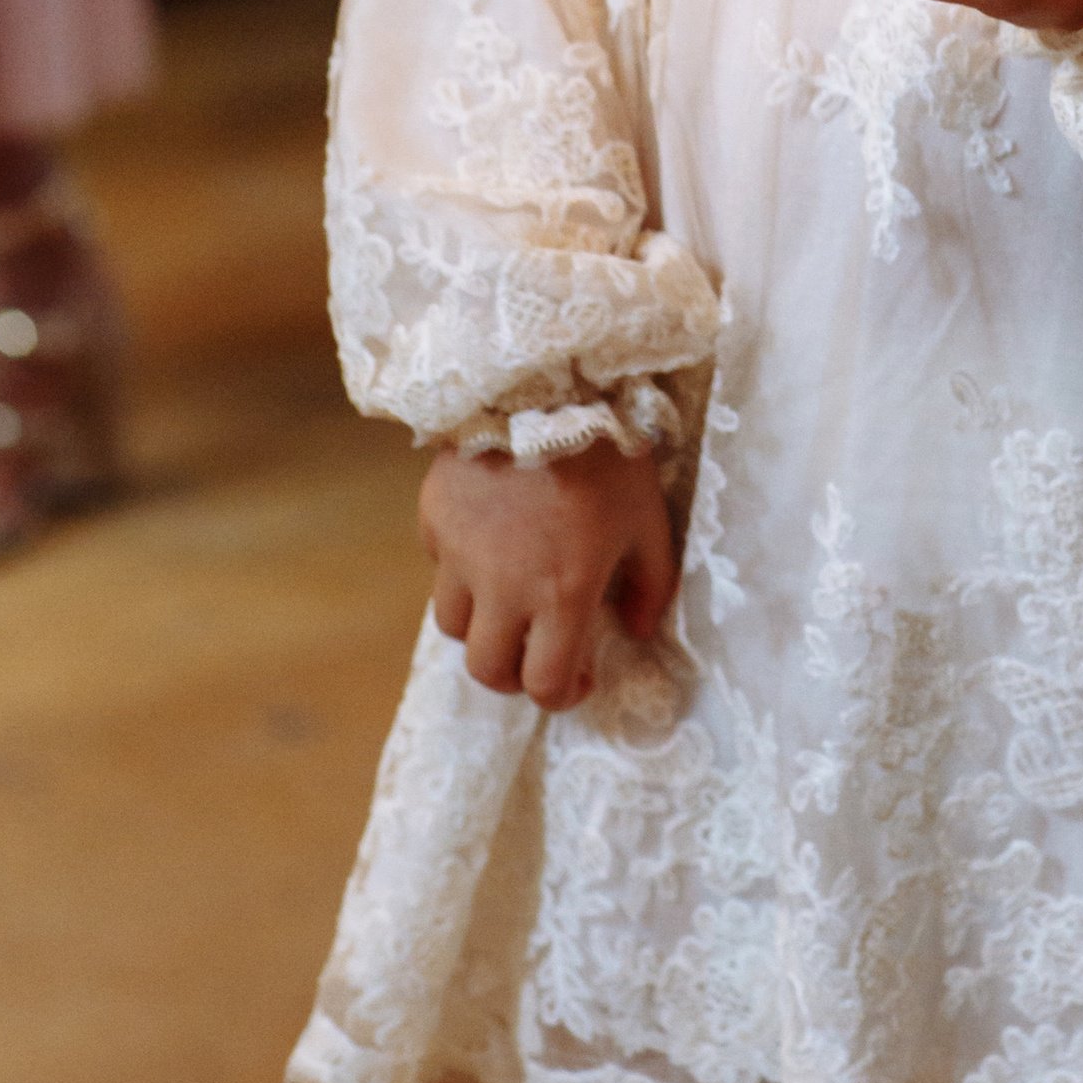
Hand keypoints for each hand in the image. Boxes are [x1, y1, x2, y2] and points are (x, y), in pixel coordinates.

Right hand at [418, 438, 676, 711]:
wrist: (547, 387)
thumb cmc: (609, 455)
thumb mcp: (648, 521)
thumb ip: (649, 583)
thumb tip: (636, 630)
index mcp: (561, 594)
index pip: (545, 683)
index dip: (562, 695)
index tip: (577, 677)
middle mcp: (503, 587)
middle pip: (486, 670)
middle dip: (512, 675)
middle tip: (535, 654)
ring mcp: (460, 554)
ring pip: (453, 624)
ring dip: (482, 625)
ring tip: (509, 600)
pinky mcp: (433, 518)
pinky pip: (438, 564)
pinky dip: (460, 568)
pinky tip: (487, 541)